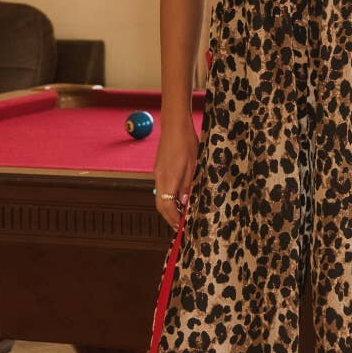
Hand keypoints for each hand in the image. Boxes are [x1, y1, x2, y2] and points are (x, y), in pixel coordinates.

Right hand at [153, 114, 198, 231]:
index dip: (173, 219)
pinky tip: (177, 198)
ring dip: (168, 208)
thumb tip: (183, 203)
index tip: (181, 226)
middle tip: (179, 225)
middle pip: (160, 205)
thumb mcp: (194, 166)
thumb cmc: (187, 142)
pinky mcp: (158, 168)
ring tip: (180, 214)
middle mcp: (159, 177)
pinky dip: (167, 197)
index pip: (167, 206)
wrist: (175, 125)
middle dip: (169, 217)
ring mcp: (157, 173)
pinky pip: (161, 188)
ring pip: (159, 197)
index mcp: (168, 178)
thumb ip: (187, 186)